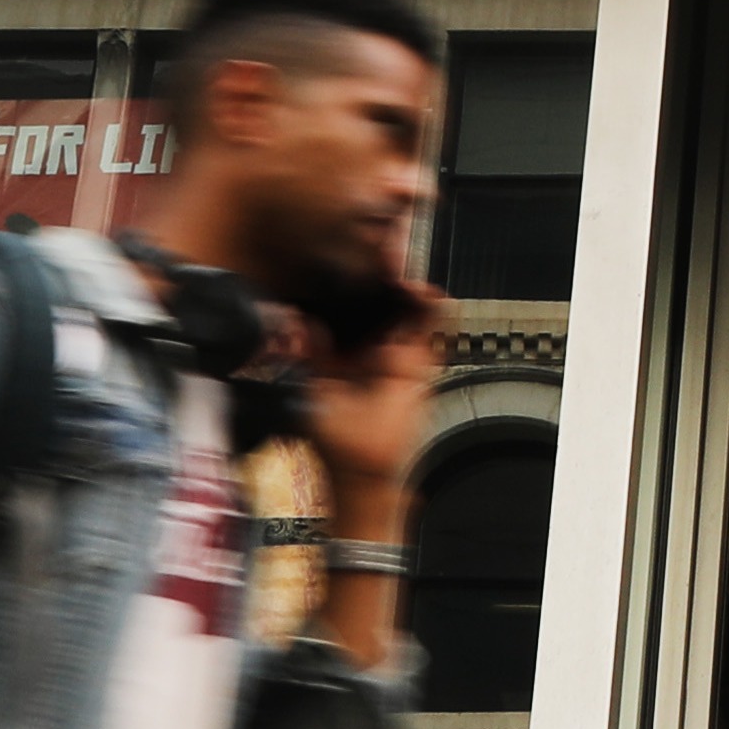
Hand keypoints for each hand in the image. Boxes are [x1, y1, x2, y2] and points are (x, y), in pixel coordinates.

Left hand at [288, 270, 448, 521]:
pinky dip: (431, 308)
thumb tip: (298, 324)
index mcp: (334, 356)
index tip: (334, 267)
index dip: (339, 291)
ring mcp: (393, 355)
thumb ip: (303, 356)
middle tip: (373, 259)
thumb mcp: (309, 391)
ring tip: (397, 273)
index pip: (338, 315)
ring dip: (402, 290)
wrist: (365, 469)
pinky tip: (422, 292)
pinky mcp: (417, 364)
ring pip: (401, 311)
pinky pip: (429, 330)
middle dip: (373, 282)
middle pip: (372, 306)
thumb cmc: (334, 440)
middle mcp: (365, 351)